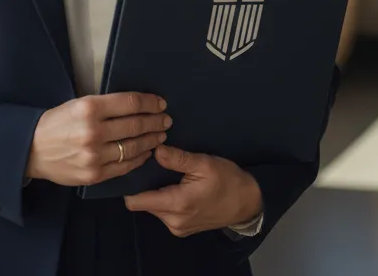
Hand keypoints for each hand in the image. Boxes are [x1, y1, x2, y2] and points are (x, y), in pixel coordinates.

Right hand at [25, 92, 171, 186]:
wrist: (33, 149)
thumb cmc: (57, 122)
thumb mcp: (78, 104)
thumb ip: (104, 106)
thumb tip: (135, 106)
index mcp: (89, 107)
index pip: (130, 104)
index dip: (150, 103)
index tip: (161, 104)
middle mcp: (93, 131)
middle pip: (135, 125)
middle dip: (155, 122)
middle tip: (166, 120)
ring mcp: (95, 155)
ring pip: (133, 147)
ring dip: (151, 140)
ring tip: (160, 135)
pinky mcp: (94, 175)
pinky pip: (124, 167)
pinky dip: (139, 158)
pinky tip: (146, 152)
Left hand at [124, 145, 262, 236]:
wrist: (247, 203)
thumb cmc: (227, 180)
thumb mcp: (204, 163)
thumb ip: (178, 158)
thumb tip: (154, 150)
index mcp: (177, 205)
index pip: (136, 201)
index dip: (130, 183)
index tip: (130, 165)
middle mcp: (173, 221)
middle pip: (142, 203)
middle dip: (142, 184)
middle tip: (145, 161)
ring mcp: (177, 227)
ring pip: (152, 207)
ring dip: (153, 191)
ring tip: (158, 170)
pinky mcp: (182, 228)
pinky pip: (163, 212)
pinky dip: (162, 198)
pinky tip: (170, 182)